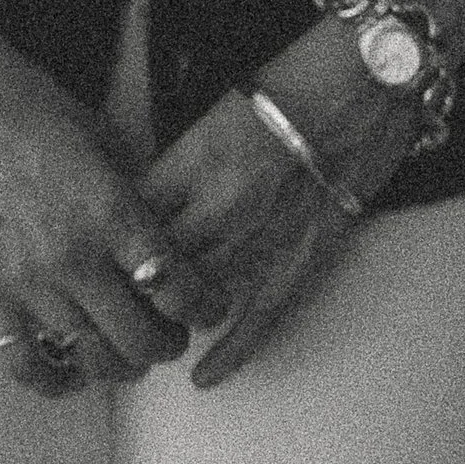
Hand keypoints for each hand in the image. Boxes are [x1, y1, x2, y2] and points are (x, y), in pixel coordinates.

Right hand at [0, 29, 206, 397]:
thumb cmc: (34, 110)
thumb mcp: (105, 141)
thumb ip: (139, 197)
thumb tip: (175, 239)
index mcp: (110, 212)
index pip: (176, 286)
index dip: (204, 307)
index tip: (208, 308)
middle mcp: (72, 255)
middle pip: (140, 341)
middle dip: (166, 345)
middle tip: (168, 336)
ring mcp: (25, 281)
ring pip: (90, 360)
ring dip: (119, 366)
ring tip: (125, 354)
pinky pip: (25, 365)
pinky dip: (54, 380)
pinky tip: (70, 373)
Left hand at [141, 17, 416, 389]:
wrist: (363, 85)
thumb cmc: (290, 89)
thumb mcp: (213, 118)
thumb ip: (178, 167)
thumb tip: (145, 211)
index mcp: (192, 163)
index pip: (130, 224)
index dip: (111, 250)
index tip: (101, 265)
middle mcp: (218, 207)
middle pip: (155, 271)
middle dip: (133, 293)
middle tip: (119, 309)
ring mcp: (258, 239)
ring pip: (195, 301)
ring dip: (174, 319)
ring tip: (157, 330)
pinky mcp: (298, 261)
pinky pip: (256, 322)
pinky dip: (228, 354)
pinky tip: (203, 379)